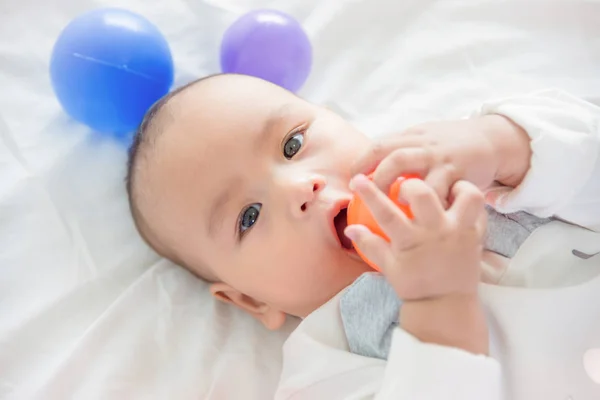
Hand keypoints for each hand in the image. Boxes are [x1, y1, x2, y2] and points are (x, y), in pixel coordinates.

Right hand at [345, 176, 485, 300]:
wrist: (446, 305)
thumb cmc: (415, 285)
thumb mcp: (388, 266)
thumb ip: (370, 244)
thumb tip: (350, 229)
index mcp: (411, 241)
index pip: (385, 211)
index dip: (369, 192)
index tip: (357, 179)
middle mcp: (436, 232)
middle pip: (423, 193)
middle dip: (411, 185)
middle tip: (407, 191)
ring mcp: (460, 232)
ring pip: (466, 195)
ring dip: (455, 187)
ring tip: (445, 191)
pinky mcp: (477, 235)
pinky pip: (481, 209)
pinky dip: (471, 203)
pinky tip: (459, 205)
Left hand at [352, 115, 530, 206]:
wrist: (493, 140)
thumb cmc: (451, 145)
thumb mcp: (425, 138)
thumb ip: (402, 148)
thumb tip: (372, 166)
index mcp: (412, 137)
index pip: (379, 146)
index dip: (361, 163)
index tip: (351, 181)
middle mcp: (425, 146)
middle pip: (392, 158)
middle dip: (376, 178)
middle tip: (366, 197)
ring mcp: (442, 161)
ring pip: (417, 177)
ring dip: (401, 193)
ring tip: (395, 206)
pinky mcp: (459, 175)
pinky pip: (442, 194)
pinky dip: (432, 206)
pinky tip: (424, 219)